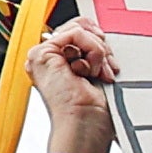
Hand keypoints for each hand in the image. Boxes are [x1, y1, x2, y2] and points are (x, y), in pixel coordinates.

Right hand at [28, 23, 119, 152]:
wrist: (86, 126)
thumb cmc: (94, 112)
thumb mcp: (98, 73)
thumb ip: (93, 51)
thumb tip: (99, 34)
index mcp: (58, 62)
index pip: (78, 31)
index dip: (98, 39)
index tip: (109, 60)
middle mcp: (48, 58)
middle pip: (79, 27)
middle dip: (101, 46)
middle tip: (105, 69)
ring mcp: (42, 55)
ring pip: (78, 29)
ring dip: (98, 51)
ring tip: (97, 73)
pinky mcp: (42, 54)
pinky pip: (76, 33)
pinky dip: (92, 50)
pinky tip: (89, 71)